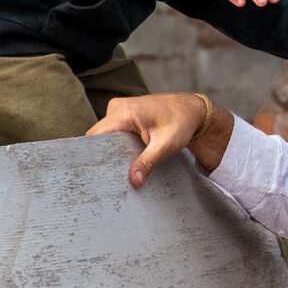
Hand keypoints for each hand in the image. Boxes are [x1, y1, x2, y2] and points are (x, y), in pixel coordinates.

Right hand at [87, 93, 209, 187]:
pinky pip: (113, 131)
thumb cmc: (182, 123)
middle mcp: (118, 107)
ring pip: (105, 135)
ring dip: (112, 150)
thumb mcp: (166, 145)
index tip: (99, 172)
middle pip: (99, 136)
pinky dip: (118, 144)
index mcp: (125, 112)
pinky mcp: (123, 114)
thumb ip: (148, 162)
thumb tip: (133, 181)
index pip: (96, 136)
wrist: (192, 110)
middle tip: (113, 174)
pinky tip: (127, 156)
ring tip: (122, 165)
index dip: (95, 154)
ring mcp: (119, 109)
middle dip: (105, 155)